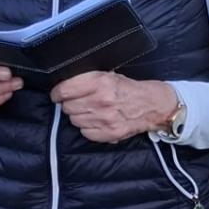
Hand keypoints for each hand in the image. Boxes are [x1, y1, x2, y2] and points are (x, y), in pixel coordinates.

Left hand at [50, 72, 176, 142]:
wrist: (151, 105)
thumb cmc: (128, 89)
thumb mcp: (109, 75)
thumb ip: (87, 80)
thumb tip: (65, 86)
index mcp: (100, 82)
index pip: (65, 90)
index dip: (57, 93)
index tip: (57, 95)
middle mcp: (101, 100)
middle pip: (68, 107)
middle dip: (69, 104)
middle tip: (79, 102)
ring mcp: (104, 119)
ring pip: (74, 120)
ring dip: (78, 116)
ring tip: (90, 111)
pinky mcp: (108, 133)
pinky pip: (85, 132)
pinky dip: (87, 128)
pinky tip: (96, 121)